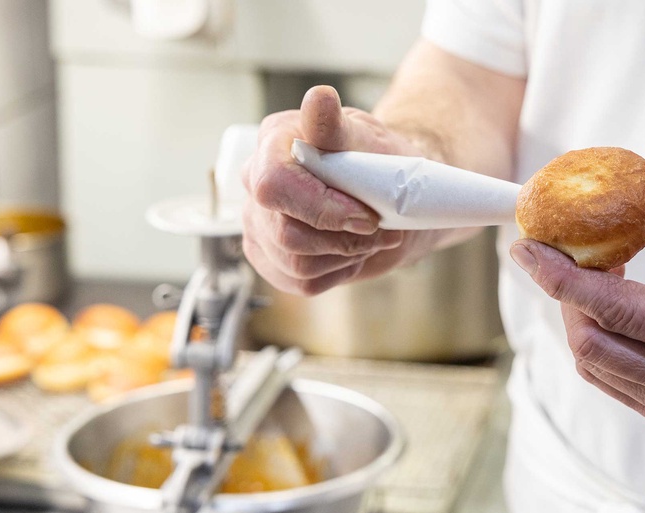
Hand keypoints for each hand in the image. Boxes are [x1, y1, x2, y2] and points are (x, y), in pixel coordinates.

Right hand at [242, 85, 427, 294]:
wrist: (389, 193)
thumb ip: (334, 125)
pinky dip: (338, 271)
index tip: (366, 215)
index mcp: (273, 143)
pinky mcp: (270, 257)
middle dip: (343, 239)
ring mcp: (258, 224)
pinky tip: (351, 250)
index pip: (273, 186)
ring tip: (369, 237)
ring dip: (346, 256)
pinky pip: (302, 282)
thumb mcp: (364, 138)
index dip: (321, 209)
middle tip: (379, 227)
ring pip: (297, 264)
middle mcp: (255, 182)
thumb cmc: (377, 159)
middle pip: (286, 235)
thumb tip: (319, 98)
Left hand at [509, 133, 644, 420]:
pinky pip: (603, 375)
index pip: (617, 309)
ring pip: (590, 361)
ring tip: (595, 272)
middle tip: (569, 252)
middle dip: (565, 294)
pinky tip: (605, 303)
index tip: (526, 246)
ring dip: (576, 313)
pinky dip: (591, 336)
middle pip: (590, 341)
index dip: (562, 277)